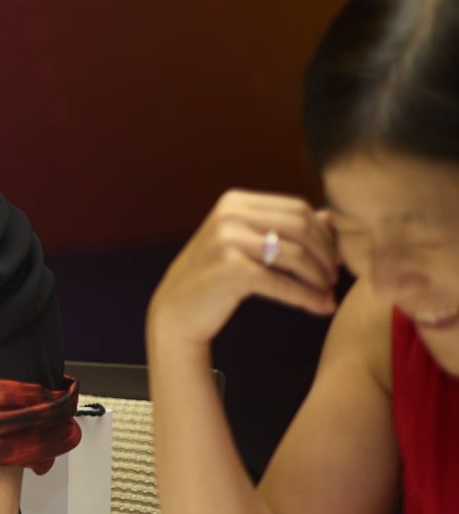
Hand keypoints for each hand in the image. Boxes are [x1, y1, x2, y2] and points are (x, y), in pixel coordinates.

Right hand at [148, 190, 339, 350]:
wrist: (176, 310)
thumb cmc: (215, 277)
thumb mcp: (246, 244)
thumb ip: (283, 227)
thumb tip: (331, 217)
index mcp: (234, 202)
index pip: (298, 208)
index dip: (325, 234)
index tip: (337, 258)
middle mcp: (228, 215)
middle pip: (301, 227)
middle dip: (327, 254)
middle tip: (335, 278)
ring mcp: (226, 240)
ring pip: (296, 254)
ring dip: (320, 277)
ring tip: (328, 293)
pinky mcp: (230, 269)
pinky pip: (282, 282)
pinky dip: (307, 297)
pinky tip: (321, 308)